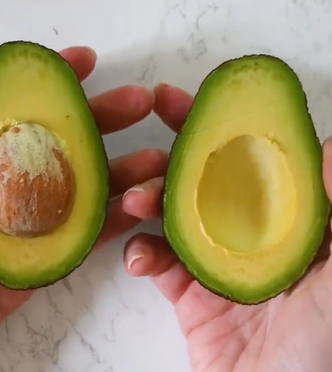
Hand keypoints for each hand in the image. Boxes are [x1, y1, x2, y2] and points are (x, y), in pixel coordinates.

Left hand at [0, 46, 167, 371]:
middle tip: (140, 103)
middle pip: (64, 145)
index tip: (87, 62)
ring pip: (85, 190)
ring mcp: (32, 223)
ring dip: (123, 173)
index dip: (54, 84)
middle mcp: (12, 186)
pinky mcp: (44, 260)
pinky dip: (113, 223)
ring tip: (156, 161)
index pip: (21, 112)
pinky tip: (140, 207)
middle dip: (104, 119)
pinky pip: (84, 238)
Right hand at [122, 83, 331, 371]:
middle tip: (144, 130)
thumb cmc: (321, 351)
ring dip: (147, 200)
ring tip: (133, 199)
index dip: (218, 128)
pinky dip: (140, 254)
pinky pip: (156, 262)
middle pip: (204, 181)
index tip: (184, 100)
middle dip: (173, 152)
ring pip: (172, 215)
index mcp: (282, 225)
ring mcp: (212, 262)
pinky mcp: (186, 293)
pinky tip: (137, 258)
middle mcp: (246, 235)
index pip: (248, 162)